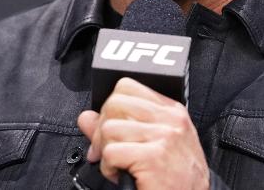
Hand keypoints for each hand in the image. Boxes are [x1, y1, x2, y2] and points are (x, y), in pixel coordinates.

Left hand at [77, 77, 209, 189]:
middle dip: (101, 130)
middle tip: (105, 151)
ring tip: (117, 165)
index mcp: (171, 111)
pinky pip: (111, 152)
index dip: (110, 108)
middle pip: (115, 104)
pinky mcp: (153, 158)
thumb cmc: (177, 177)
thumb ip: (121, 125)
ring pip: (109, 129)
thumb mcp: (154, 144)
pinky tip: (119, 174)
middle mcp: (170, 119)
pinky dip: (108, 167)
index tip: (109, 130)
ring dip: (105, 152)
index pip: (127, 87)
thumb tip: (86, 116)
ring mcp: (164, 137)